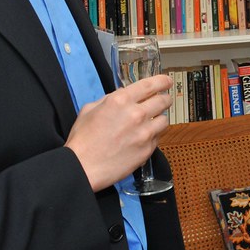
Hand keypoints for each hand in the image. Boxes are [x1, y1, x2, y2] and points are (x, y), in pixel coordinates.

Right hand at [65, 74, 172, 191]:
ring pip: (164, 120)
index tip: (167, 81)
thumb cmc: (83, 140)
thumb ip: (110, 98)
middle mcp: (136, 114)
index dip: (162, 81)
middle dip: (164, 99)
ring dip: (159, 118)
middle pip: (163, 101)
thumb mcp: (90, 109)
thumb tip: (124, 94)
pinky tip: (142, 137)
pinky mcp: (147, 149)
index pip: (151, 85)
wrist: (82, 168)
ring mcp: (144, 133)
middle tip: (162, 101)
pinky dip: (153, 135)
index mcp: (120, 100)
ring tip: (150, 122)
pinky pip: (158, 137)